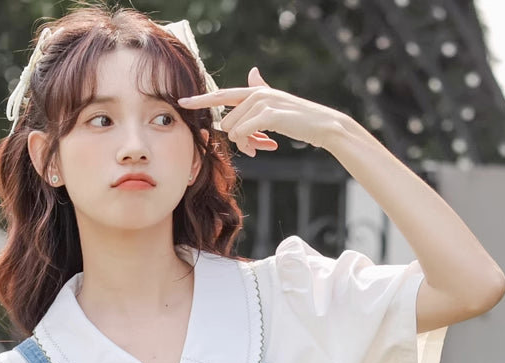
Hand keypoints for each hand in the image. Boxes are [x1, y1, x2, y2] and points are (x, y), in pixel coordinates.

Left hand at [178, 66, 346, 155]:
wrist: (323, 126)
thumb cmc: (299, 120)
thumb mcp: (277, 103)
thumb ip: (261, 90)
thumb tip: (252, 72)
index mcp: (256, 91)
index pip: (222, 94)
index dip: (201, 99)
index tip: (181, 102)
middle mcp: (257, 92)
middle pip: (227, 119)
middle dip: (236, 139)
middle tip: (253, 149)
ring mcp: (263, 102)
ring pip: (234, 129)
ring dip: (245, 145)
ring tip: (261, 148)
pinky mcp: (269, 115)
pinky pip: (244, 133)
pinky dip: (250, 144)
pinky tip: (264, 147)